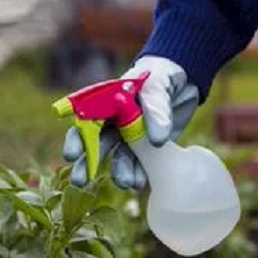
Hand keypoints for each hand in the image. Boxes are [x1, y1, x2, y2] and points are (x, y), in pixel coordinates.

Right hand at [62, 55, 199, 188]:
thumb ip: (155, 108)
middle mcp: (114, 123)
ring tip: (127, 183)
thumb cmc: (163, 74)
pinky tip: (140, 182)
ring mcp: (131, 137)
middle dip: (87, 164)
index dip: (77, 139)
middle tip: (79, 181)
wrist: (186, 79)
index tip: (71, 155)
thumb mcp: (157, 84)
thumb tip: (156, 140)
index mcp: (107, 103)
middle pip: (96, 145)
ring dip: (119, 172)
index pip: (85, 122)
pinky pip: (140, 164)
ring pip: (119, 158)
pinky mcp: (148, 148)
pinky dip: (139, 174)